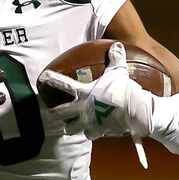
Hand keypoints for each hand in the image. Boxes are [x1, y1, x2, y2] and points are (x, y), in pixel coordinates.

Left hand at [39, 41, 153, 140]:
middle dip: (52, 113)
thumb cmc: (124, 90)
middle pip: (59, 113)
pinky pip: (89, 135)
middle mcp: (81, 108)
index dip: (51, 79)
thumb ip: (116, 59)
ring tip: (68, 127)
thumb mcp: (119, 72)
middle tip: (50, 112)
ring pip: (70, 128)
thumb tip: (117, 44)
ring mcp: (88, 121)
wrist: (135, 110)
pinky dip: (89, 134)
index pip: (62, 83)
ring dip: (69, 127)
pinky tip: (91, 132)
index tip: (42, 77)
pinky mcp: (98, 131)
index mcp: (83, 92)